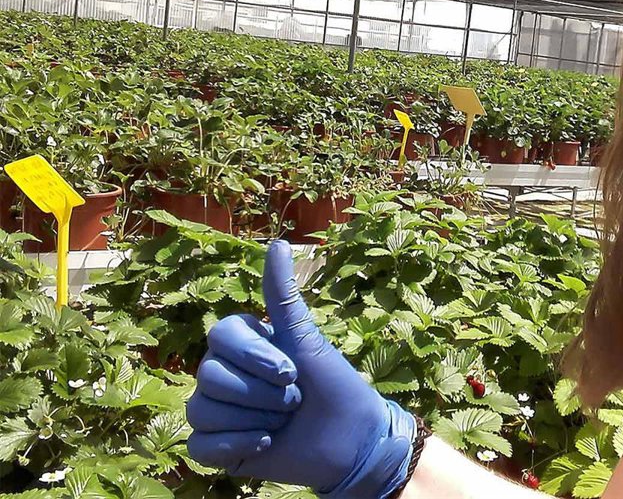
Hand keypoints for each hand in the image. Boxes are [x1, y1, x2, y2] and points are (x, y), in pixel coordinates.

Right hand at [186, 240, 418, 498]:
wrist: (351, 439)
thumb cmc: (332, 383)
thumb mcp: (307, 338)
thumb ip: (284, 296)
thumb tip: (277, 243)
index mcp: (241, 344)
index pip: (220, 337)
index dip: (255, 356)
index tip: (292, 370)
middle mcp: (222, 374)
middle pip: (209, 376)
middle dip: (262, 393)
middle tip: (294, 399)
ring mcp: (216, 412)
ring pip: (202, 410)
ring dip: (254, 419)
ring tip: (283, 420)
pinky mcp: (216, 449)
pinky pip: (200, 447)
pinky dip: (236, 446)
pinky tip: (267, 443)